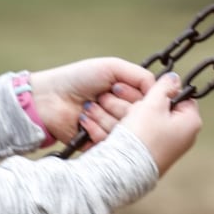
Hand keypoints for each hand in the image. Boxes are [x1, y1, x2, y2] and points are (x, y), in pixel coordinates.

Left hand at [29, 57, 155, 144]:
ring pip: (128, 132)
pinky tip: (83, 119)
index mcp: (130, 97)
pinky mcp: (101, 146)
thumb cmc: (78, 78)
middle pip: (142, 119)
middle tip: (101, 96)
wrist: (48, 97)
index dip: (138, 97)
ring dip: (106, 116)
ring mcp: (113, 131)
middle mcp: (124, 115)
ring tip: (88, 106)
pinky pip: (112, 144)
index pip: (151, 103)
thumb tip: (165, 88)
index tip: (117, 88)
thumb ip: (141, 76)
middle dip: (120, 106)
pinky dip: (98, 130)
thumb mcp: (112, 67)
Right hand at [115, 71, 201, 175]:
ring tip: (105, 106)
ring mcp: (166, 147)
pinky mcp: (150, 154)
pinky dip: (123, 127)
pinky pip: (137, 135)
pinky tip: (109, 125)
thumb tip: (174, 77)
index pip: (181, 96)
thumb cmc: (143, 135)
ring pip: (145, 121)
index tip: (143, 86)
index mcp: (190, 122)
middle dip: (136, 100)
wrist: (126, 170)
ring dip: (124, 112)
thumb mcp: (153, 104)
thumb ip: (163, 87)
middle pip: (160, 108)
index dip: (162, 89)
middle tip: (119, 94)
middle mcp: (182, 136)